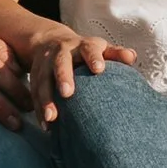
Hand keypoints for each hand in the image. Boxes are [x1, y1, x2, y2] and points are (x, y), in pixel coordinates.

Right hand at [16, 23, 136, 123]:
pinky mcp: (35, 76)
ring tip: (51, 117)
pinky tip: (46, 126)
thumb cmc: (84, 51)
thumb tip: (132, 57)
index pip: (89, 49)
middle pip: (61, 62)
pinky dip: (39, 108)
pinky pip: (34, 92)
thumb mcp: (99, 48)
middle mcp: (62, 52)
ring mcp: (46, 64)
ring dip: (46, 98)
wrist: (51, 41)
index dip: (94, 58)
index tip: (99, 69)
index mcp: (82, 45)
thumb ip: (116, 53)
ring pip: (43, 79)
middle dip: (63, 76)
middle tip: (67, 93)